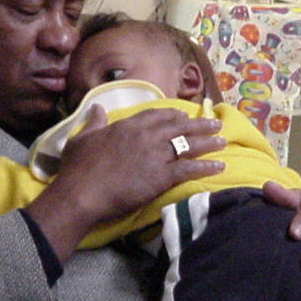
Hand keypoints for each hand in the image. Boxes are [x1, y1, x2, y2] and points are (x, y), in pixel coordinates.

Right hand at [26, 104, 225, 261]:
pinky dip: (206, 166)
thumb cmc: (77, 168)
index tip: (183, 115)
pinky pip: (189, 169)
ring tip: (223, 141)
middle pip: (178, 127)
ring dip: (208, 142)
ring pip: (188, 145)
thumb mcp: (81, 138)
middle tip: (214, 124)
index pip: (156, 115)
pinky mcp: (161, 176)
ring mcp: (155, 155)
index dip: (172, 115)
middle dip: (198, 125)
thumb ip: (93, 122)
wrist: (81, 193)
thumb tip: (97, 107)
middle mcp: (145, 136)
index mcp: (127, 126)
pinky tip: (220, 166)